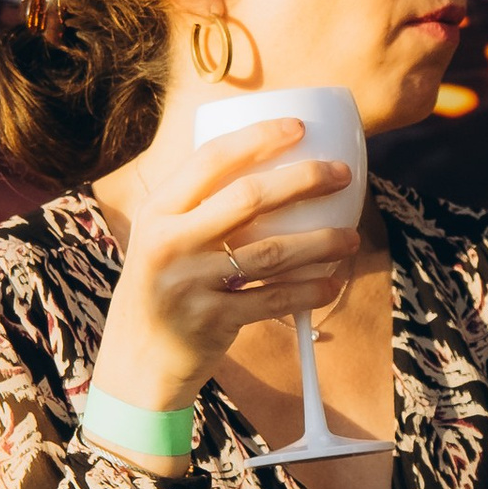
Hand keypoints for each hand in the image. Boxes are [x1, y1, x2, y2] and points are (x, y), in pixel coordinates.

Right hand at [92, 121, 359, 422]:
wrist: (136, 361)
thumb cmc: (162, 287)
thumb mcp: (162, 240)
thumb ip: (197, 208)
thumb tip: (266, 166)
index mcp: (158, 212)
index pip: (211, 159)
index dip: (259, 137)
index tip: (299, 127)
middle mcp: (170, 242)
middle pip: (249, 198)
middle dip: (304, 179)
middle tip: (341, 174)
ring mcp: (191, 283)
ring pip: (271, 252)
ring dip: (321, 241)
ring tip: (351, 237)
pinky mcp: (213, 320)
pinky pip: (274, 298)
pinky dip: (309, 290)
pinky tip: (332, 282)